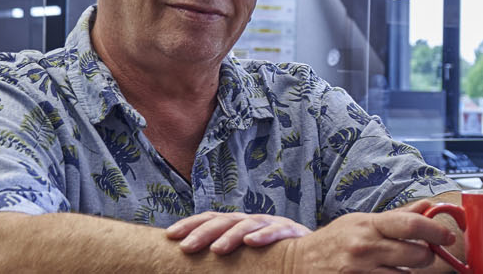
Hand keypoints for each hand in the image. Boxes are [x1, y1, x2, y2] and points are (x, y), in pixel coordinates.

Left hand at [165, 211, 309, 254]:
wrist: (311, 253)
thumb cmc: (271, 258)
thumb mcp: (243, 257)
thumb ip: (223, 257)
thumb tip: (194, 264)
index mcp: (237, 225)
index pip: (211, 219)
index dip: (190, 224)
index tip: (170, 235)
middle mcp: (251, 221)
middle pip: (224, 220)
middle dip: (203, 233)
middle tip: (186, 248)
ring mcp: (271, 224)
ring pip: (247, 224)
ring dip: (231, 236)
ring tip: (217, 249)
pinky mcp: (292, 231)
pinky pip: (277, 231)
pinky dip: (264, 236)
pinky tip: (252, 242)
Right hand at [280, 211, 456, 271]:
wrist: (300, 263)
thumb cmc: (335, 240)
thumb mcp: (362, 221)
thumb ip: (397, 217)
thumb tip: (427, 206)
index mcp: (368, 226)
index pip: (411, 225)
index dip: (436, 230)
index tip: (447, 236)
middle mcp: (365, 248)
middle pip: (417, 255)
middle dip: (427, 256)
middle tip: (423, 253)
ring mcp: (360, 271)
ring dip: (409, 271)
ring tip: (396, 264)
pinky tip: (386, 273)